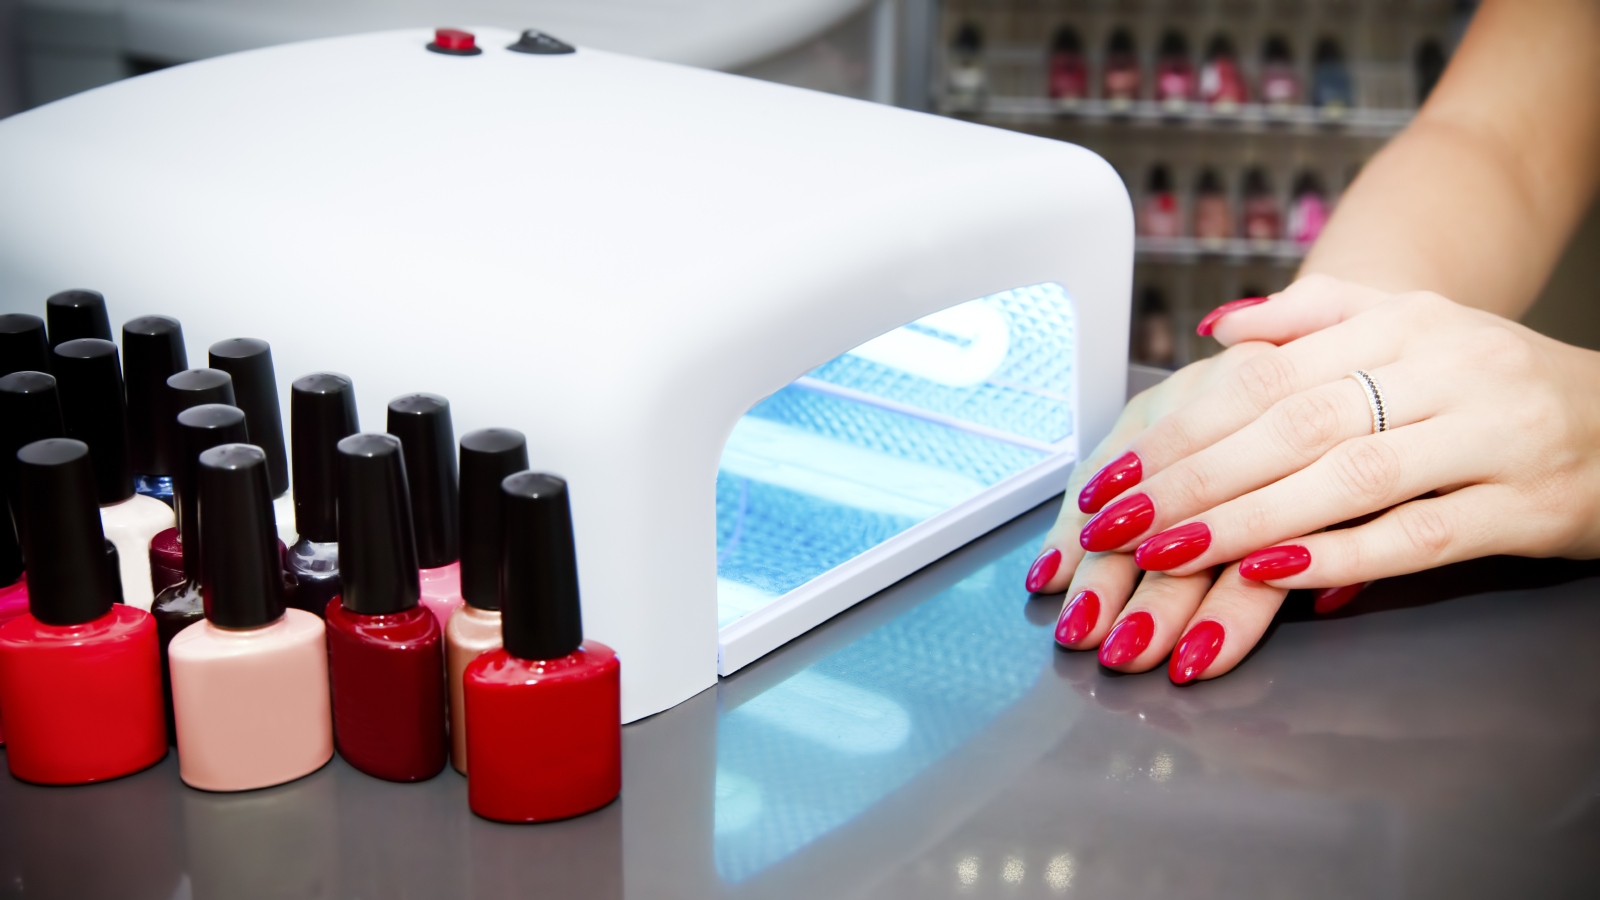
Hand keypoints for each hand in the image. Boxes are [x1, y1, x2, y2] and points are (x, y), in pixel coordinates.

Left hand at [1036, 275, 1599, 681]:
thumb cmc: (1492, 381)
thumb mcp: (1411, 327)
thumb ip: (1312, 317)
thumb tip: (1214, 330)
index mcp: (1404, 323)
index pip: (1269, 374)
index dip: (1185, 426)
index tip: (1117, 473)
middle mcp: (1447, 368)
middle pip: (1297, 424)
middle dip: (1195, 477)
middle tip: (1119, 522)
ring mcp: (1492, 435)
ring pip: (1350, 477)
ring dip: (1249, 518)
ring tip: (1171, 550)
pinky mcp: (1527, 506)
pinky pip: (1421, 535)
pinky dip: (1343, 556)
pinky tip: (1275, 575)